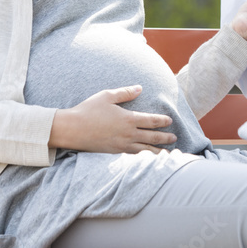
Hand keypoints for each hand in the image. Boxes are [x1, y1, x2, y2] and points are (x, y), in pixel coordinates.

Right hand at [49, 85, 175, 152]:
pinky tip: (147, 159)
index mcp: (128, 119)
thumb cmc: (88, 110)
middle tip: (174, 138)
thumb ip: (125, 93)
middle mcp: (127, 134)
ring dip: (157, 152)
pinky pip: (133, 157)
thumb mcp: (107, 96)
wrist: (72, 129)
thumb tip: (140, 88)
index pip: (151, 121)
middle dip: (165, 138)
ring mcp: (121, 145)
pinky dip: (143, 158)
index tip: (170, 121)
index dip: (163, 121)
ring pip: (144, 150)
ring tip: (167, 154)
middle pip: (152, 137)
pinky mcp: (114, 153)